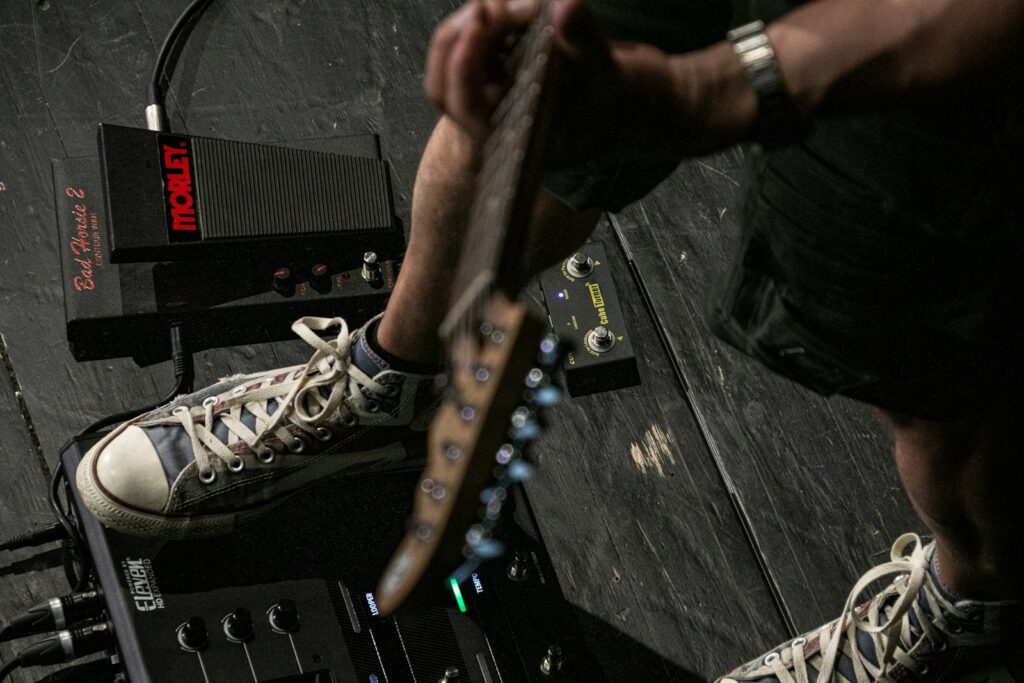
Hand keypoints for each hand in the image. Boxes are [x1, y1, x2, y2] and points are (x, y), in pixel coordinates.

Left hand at [425, 0, 689, 165]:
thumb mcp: (613, 72)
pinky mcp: (511, 73)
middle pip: (446, 86)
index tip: (479, 19)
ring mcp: (503, 98)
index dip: (461, 64)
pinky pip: (482, 46)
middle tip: (491, 6)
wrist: (652, 104)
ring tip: (525, 5)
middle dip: (461, 38)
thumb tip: (565, 6)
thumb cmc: (633, 103)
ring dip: (480, 25)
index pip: (466, 110)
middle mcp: (504, 123)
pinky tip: (527, 7)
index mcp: (519, 139)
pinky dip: (496, 21)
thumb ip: (584, 41)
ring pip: (461, 62)